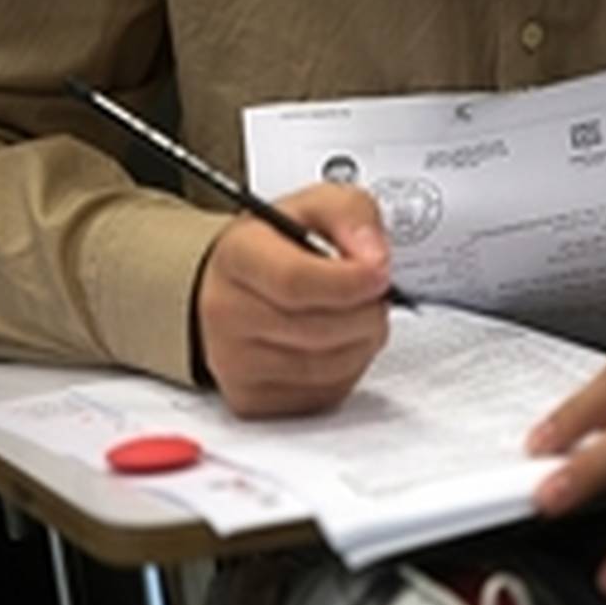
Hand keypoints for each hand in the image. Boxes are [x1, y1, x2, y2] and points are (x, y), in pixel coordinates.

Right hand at [194, 183, 391, 416]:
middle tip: (373, 293)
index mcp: (238, 255)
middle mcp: (225, 311)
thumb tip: (373, 258)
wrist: (239, 284)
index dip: (349, 282)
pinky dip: (346, 370)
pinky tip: (336, 342)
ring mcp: (233, 362)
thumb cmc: (280, 245)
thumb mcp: (319, 206)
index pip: (295, 281)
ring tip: (355, 314)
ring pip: (328, 367)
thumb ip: (352, 215)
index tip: (380, 275)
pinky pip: (323, 394)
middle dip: (366, 311)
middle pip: (319, 329)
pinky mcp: (252, 398)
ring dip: (362, 342)